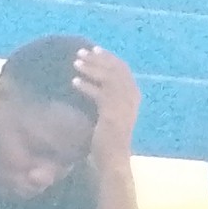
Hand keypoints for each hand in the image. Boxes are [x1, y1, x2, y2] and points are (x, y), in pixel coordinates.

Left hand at [67, 43, 141, 158]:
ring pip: (107, 78)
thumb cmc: (109, 139)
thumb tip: (98, 82)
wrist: (114, 159)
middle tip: (80, 52)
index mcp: (134, 95)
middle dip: (97, 59)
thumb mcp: (112, 113)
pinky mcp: (112, 114)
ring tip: (75, 63)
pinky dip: (86, 86)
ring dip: (91, 68)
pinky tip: (74, 81)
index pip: (122, 69)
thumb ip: (109, 97)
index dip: (108, 58)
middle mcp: (132, 97)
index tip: (95, 49)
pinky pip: (99, 94)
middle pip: (115, 70)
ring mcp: (123, 105)